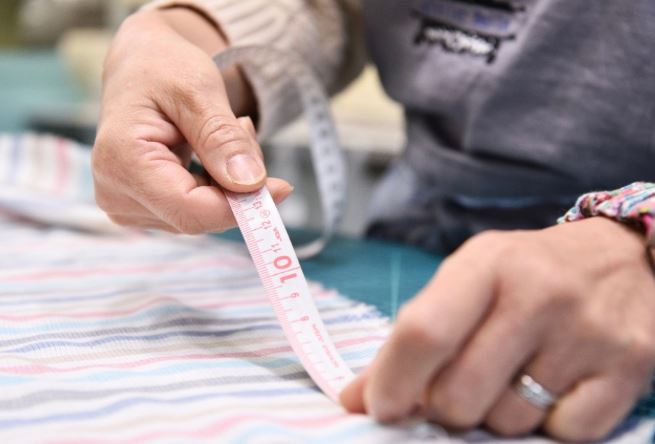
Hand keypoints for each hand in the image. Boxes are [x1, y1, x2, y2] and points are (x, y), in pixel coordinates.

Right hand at [93, 8, 292, 232]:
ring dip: (228, 183)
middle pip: (198, 216)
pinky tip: (214, 152)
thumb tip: (251, 184)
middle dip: (236, 186)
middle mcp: (115, 193)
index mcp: (122, 161)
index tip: (283, 187)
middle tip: (245, 132)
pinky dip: (217, 186)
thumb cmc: (162, 67)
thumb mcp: (199, 90)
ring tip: (226, 131)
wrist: (139, 65)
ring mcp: (126, 205)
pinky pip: (194, 210)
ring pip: (201, 216)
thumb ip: (222, 139)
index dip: (241, 207)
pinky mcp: (142, 207)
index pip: (190, 210)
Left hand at [341, 217, 654, 441]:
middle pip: (460, 393)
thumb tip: (358, 398)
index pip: (424, 331)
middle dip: (446, 407)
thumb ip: (416, 334)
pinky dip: (549, 424)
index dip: (392, 382)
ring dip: (497, 414)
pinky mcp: (627, 369)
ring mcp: (587, 333)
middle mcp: (538, 293)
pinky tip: (555, 385)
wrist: (624, 259)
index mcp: (487, 263)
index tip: (381, 407)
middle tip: (458, 388)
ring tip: (512, 377)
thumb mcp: (468, 280)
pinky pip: (564, 434)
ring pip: (508, 421)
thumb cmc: (528, 273)